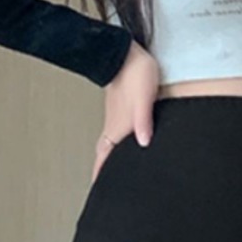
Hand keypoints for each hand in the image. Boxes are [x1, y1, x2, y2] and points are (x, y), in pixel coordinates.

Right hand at [92, 41, 159, 182]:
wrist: (126, 51)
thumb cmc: (135, 73)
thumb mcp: (143, 99)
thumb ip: (143, 121)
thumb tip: (144, 143)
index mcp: (117, 128)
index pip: (104, 157)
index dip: (100, 174)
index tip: (97, 190)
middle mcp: (114, 125)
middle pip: (104, 154)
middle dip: (102, 170)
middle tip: (101, 184)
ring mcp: (117, 117)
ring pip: (109, 143)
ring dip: (108, 156)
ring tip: (110, 169)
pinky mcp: (121, 109)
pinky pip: (117, 133)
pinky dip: (117, 143)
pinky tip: (127, 143)